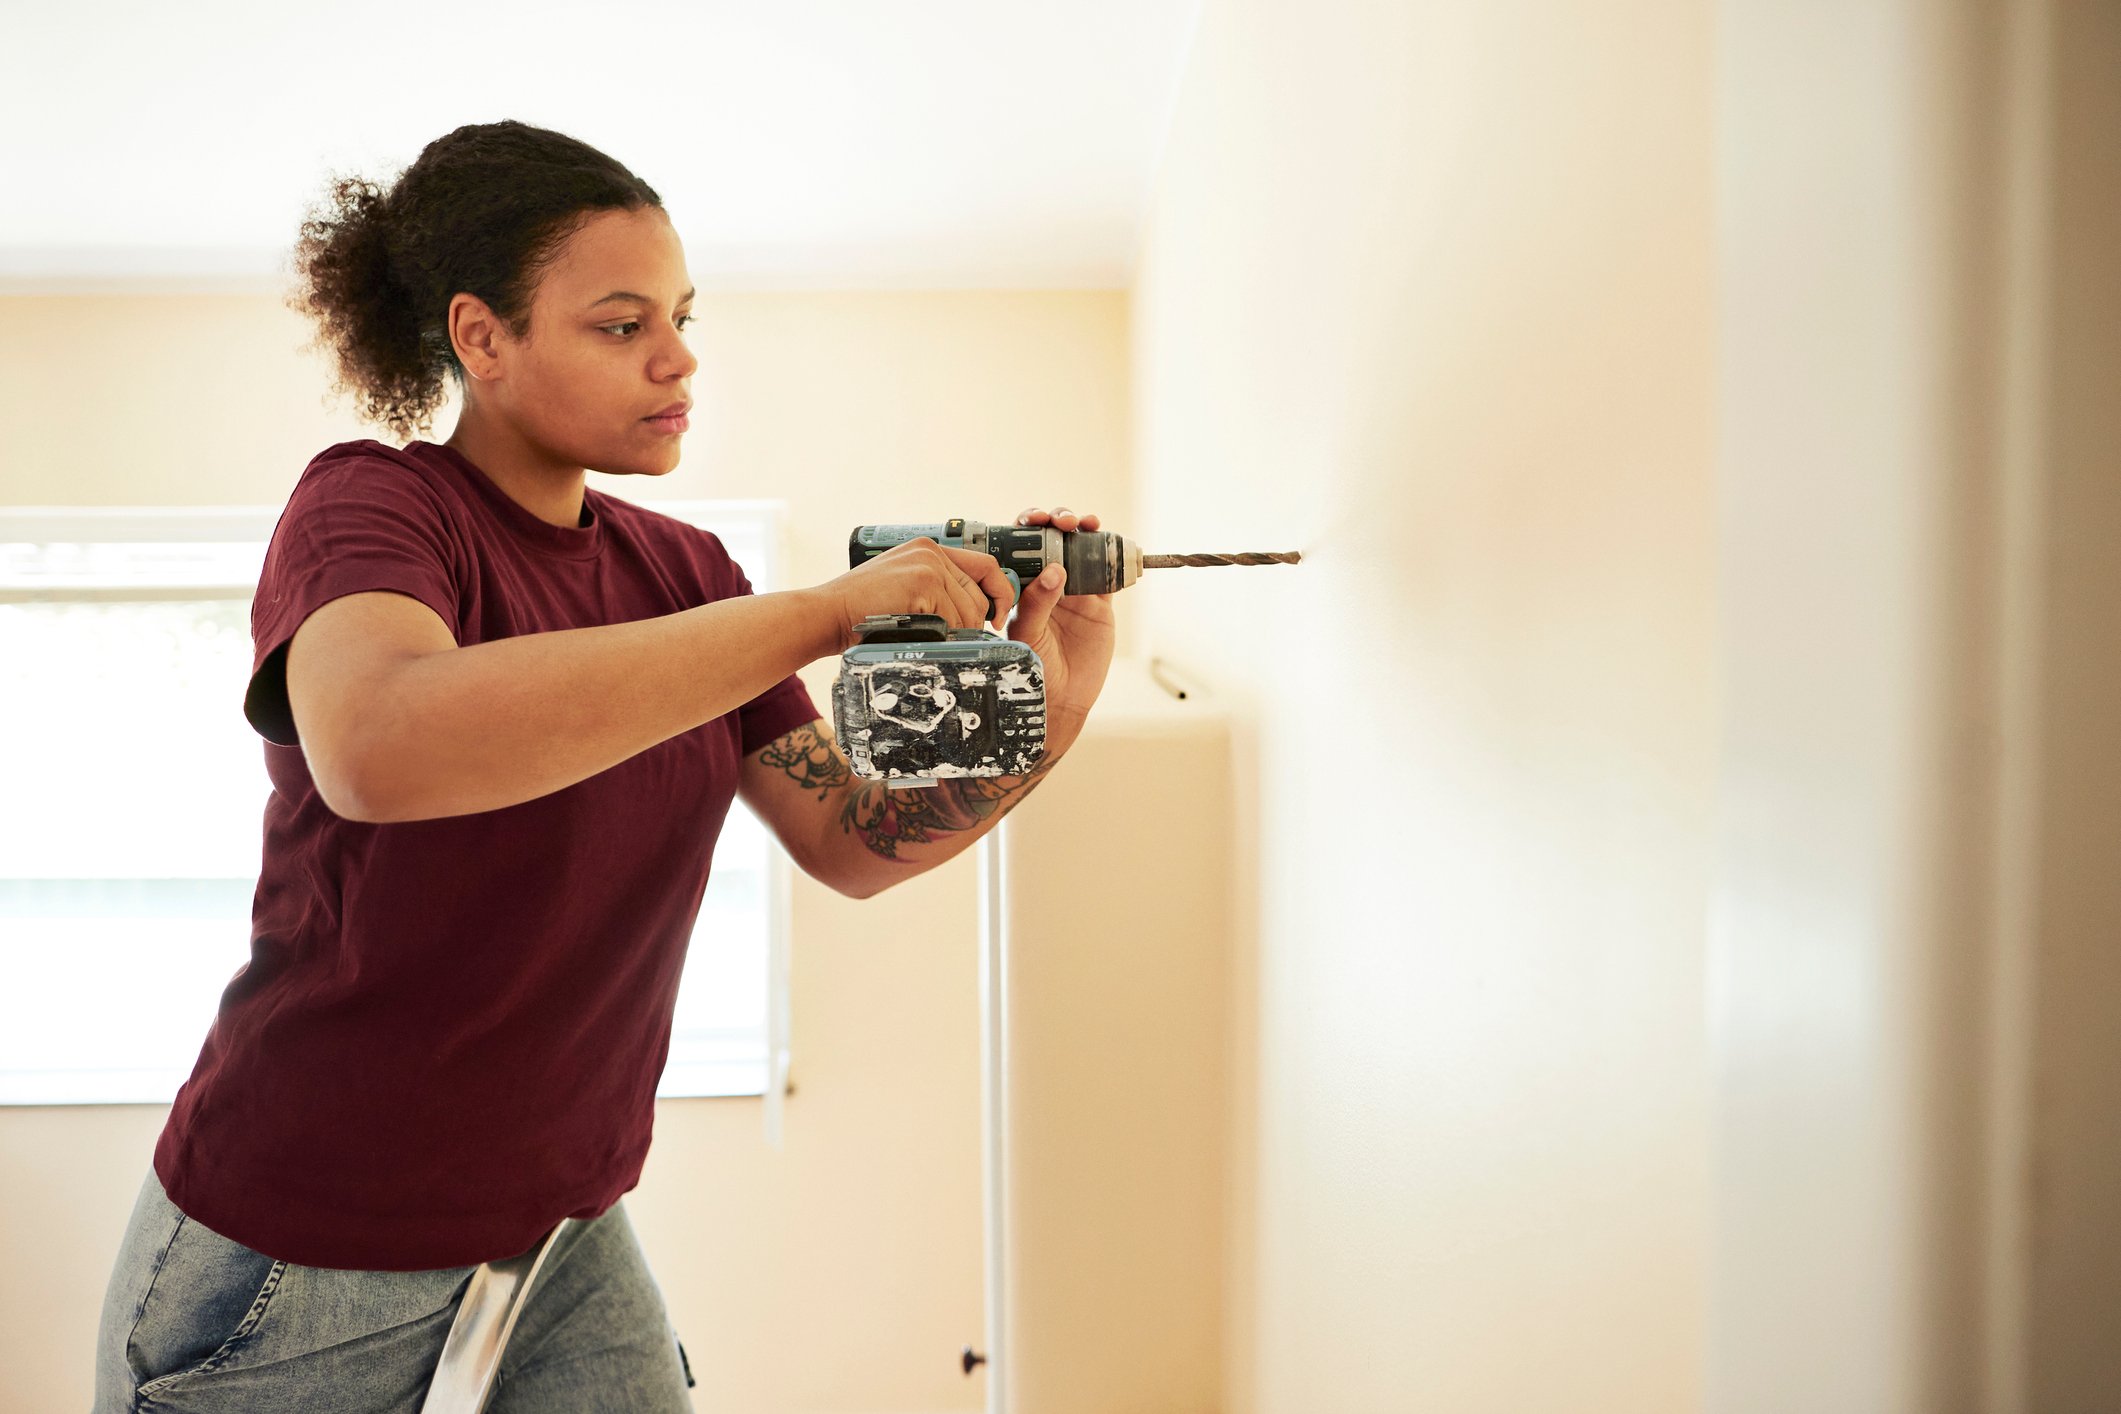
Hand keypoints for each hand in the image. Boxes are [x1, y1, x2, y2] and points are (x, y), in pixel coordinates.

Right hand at [821, 535, 1020, 648]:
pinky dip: (939, 636)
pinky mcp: (923, 585)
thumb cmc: (862, 609)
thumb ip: (934, 587)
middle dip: (974, 625)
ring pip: (968, 613)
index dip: (1000, 593)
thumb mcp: (902, 584)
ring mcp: (928, 568)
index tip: (998, 618)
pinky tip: (916, 635)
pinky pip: (951, 622)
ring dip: (954, 635)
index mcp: (928, 549)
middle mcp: (932, 553)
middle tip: (955, 641)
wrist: (830, 612)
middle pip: (979, 595)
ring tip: (926, 638)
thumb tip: (974, 612)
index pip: (985, 566)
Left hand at [1007, 506, 1116, 743]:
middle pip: (1050, 540)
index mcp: (1021, 586)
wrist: (1062, 698)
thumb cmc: (1034, 669)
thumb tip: (1056, 569)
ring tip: (1086, 525)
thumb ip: (1037, 602)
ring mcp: (1073, 590)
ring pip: (1079, 549)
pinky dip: (1111, 555)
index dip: (1027, 527)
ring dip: (1083, 530)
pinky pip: (1107, 573)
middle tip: (1062, 521)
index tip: (1035, 519)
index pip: (1020, 547)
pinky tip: (1112, 544)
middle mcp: (1046, 582)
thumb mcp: (1028, 635)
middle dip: (1055, 521)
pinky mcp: (1099, 602)